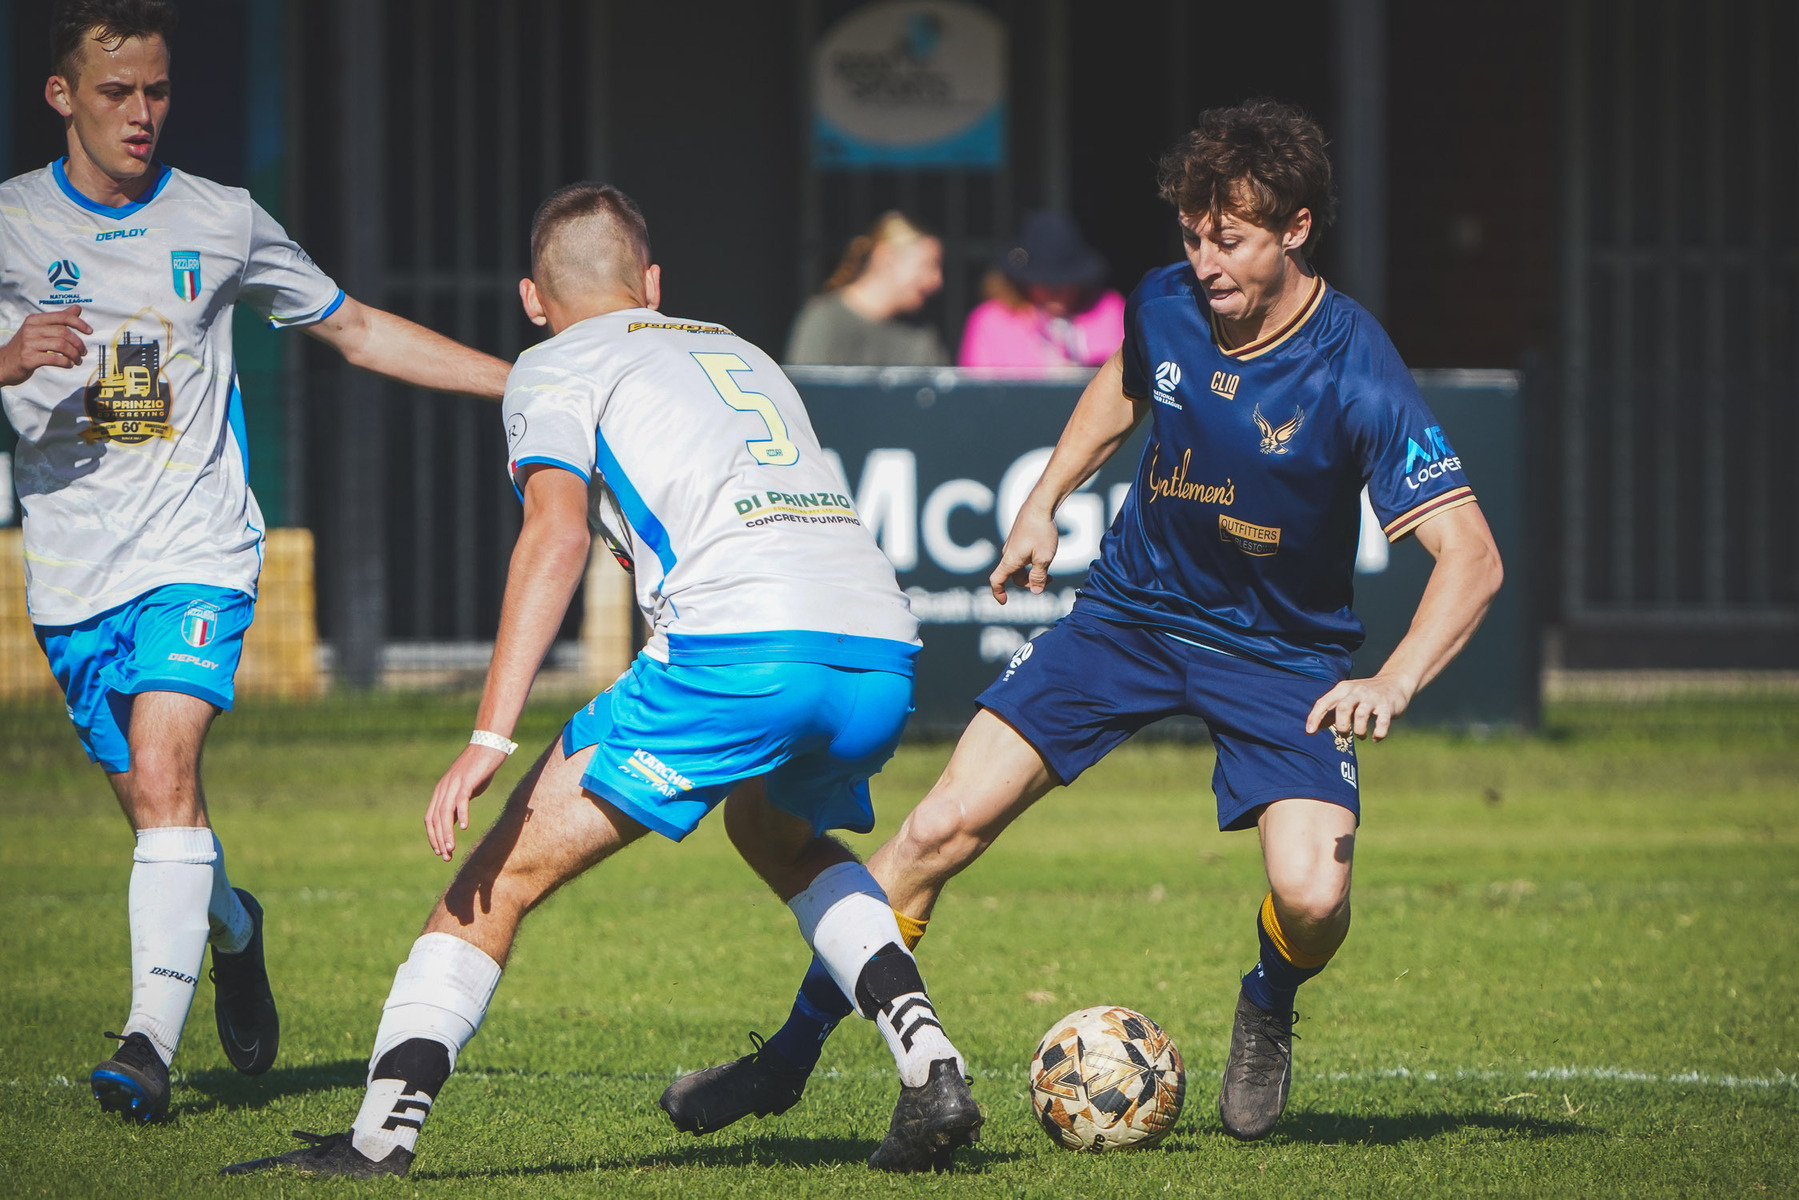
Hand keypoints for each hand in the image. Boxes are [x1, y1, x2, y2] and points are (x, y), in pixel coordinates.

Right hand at [0, 307, 91, 385]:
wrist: (5, 362)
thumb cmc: (27, 346)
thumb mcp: (40, 329)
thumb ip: (59, 319)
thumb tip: (77, 308)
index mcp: (35, 320)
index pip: (62, 317)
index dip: (79, 323)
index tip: (90, 331)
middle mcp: (31, 329)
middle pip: (64, 332)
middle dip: (78, 343)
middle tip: (83, 352)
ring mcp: (29, 343)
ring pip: (61, 345)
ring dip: (74, 354)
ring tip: (77, 360)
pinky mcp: (29, 358)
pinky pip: (54, 358)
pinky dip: (66, 362)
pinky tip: (68, 364)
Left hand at [425, 743, 508, 860]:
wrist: (488, 746)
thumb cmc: (479, 769)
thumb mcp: (466, 790)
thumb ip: (458, 804)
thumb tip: (456, 822)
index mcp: (441, 792)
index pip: (430, 818)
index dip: (433, 836)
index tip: (440, 852)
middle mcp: (443, 789)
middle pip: (435, 819)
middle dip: (438, 839)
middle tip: (445, 856)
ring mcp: (453, 784)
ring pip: (445, 813)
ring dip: (447, 832)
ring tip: (451, 848)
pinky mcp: (466, 781)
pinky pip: (461, 800)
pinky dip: (461, 814)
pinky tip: (465, 827)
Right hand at [989, 505, 1059, 602]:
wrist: (1040, 505)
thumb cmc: (1041, 532)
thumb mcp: (1044, 558)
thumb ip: (1039, 576)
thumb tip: (1036, 591)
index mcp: (1010, 561)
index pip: (996, 581)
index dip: (998, 593)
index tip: (1004, 602)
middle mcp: (1007, 553)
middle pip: (1014, 576)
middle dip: (1029, 582)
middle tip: (1049, 580)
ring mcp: (1012, 545)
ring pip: (1020, 566)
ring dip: (1033, 571)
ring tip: (1050, 567)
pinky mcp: (1019, 537)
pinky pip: (1022, 555)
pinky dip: (1032, 560)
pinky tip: (1045, 552)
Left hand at [1306, 674, 1414, 742]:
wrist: (1394, 682)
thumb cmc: (1364, 695)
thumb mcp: (1346, 698)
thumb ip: (1330, 712)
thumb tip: (1311, 729)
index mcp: (1343, 689)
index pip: (1324, 702)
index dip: (1315, 717)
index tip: (1310, 732)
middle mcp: (1357, 691)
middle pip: (1342, 708)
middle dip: (1341, 726)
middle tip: (1344, 734)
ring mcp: (1373, 698)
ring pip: (1361, 715)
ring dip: (1359, 731)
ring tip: (1360, 735)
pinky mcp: (1388, 706)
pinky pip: (1382, 722)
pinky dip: (1378, 733)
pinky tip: (1375, 737)